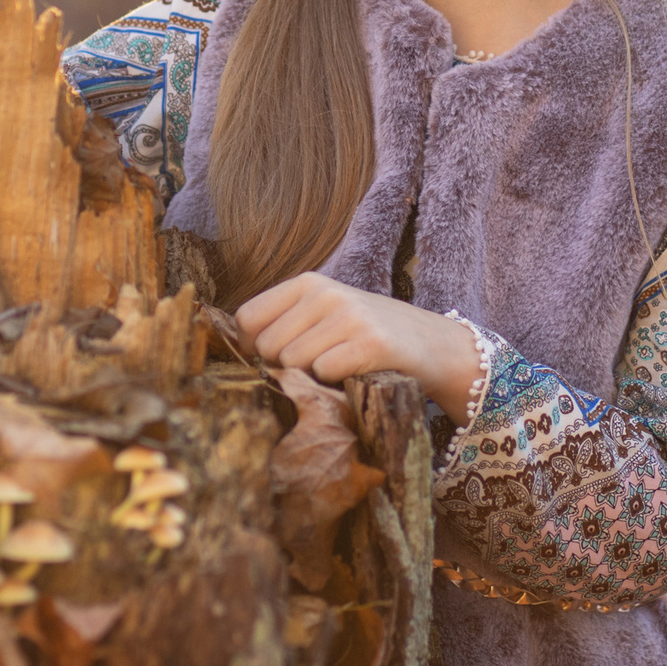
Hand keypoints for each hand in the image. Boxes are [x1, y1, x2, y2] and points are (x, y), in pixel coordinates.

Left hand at [236, 272, 482, 423]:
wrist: (432, 346)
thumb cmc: (366, 335)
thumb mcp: (323, 314)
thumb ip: (283, 323)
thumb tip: (234, 348)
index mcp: (307, 283)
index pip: (247, 319)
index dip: (254, 347)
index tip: (277, 358)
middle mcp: (325, 293)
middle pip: (266, 347)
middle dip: (285, 367)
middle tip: (317, 365)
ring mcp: (349, 316)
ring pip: (292, 362)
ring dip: (311, 377)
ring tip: (338, 367)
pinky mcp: (370, 343)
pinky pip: (323, 372)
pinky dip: (334, 383)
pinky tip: (355, 373)